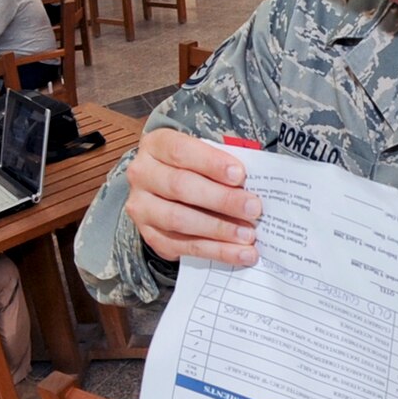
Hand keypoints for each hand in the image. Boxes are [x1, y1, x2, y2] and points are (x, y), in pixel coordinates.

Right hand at [125, 128, 260, 266]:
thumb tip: (255, 182)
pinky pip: (184, 246)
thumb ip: (224, 164)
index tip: (240, 174)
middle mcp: (143, 175)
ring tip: (249, 235)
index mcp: (156, 145)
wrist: (165, 189)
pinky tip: (240, 253)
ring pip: (180, 220)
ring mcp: (142, 208)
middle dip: (221, 199)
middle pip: (181, 187)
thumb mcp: (205, 154)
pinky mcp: (150, 236)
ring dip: (219, 229)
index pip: (181, 152)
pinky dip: (216, 251)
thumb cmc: (195, 166)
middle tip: (253, 208)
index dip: (211, 163)